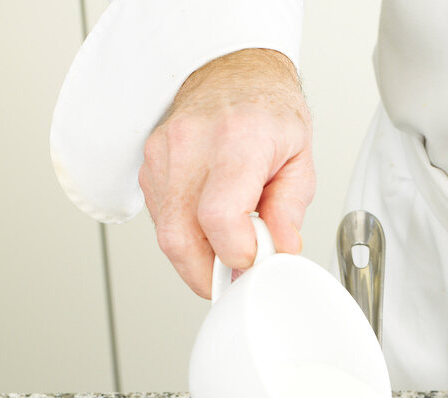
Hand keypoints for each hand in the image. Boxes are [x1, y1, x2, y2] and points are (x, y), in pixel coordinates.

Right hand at [139, 49, 315, 296]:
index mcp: (236, 140)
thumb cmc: (267, 114)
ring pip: (169, 238)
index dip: (238, 253)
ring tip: (229, 241)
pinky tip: (210, 226)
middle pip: (181, 239)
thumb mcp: (299, 160)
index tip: (256, 257)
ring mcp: (162, 157)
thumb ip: (289, 211)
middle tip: (239, 271)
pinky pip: (163, 224)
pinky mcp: (149, 170)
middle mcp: (190, 146)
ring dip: (200, 257)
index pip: (219, 217)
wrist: (231, 73)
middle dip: (211, 274)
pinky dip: (188, 239)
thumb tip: (281, 250)